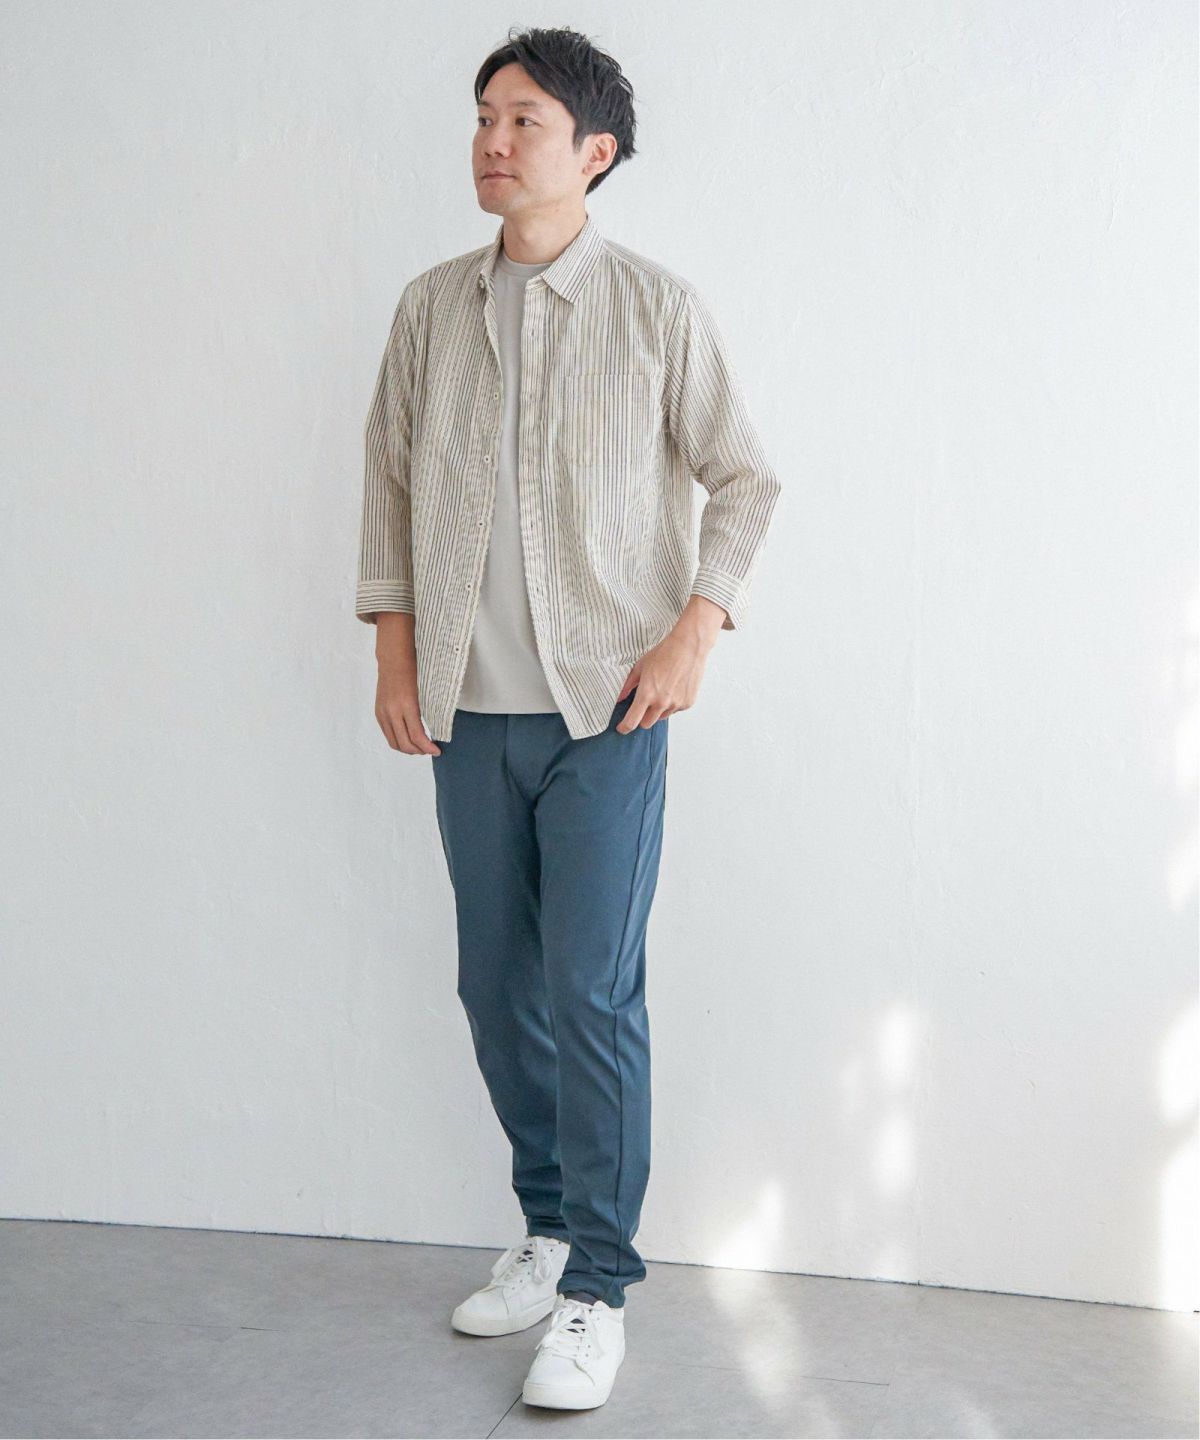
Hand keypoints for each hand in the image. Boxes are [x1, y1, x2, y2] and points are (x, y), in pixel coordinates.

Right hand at [373, 613, 440, 755]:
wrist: (394, 658)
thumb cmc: (415, 670)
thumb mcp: (426, 691)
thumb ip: (429, 712)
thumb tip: (438, 731)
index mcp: (407, 705)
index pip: (417, 736)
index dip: (428, 748)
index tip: (437, 750)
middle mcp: (392, 711)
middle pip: (405, 743)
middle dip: (419, 751)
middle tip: (430, 750)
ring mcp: (383, 713)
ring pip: (394, 742)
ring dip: (408, 749)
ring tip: (420, 747)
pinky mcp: (379, 712)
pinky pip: (388, 734)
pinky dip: (399, 740)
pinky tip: (409, 738)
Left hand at [615, 597, 725, 732]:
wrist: (688, 647)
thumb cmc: (664, 654)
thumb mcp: (640, 667)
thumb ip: (628, 685)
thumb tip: (619, 697)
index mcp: (647, 694)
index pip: (632, 721)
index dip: (624, 727)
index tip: (622, 728)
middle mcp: (662, 703)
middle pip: (646, 724)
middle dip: (641, 718)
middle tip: (642, 705)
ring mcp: (676, 704)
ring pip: (661, 717)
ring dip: (657, 710)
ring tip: (661, 691)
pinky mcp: (688, 703)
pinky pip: (674, 710)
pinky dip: (671, 704)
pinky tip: (673, 688)